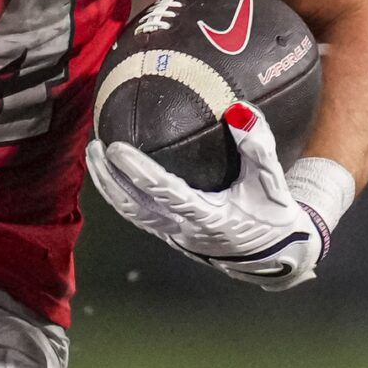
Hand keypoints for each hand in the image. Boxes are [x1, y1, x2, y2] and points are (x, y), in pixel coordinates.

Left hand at [85, 102, 337, 290]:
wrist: (274, 258)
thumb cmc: (273, 216)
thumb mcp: (273, 185)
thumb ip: (258, 149)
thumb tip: (241, 109)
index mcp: (209, 217)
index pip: (165, 192)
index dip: (138, 171)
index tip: (115, 148)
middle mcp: (185, 229)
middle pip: (135, 206)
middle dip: (110, 178)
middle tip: (94, 146)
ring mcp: (174, 235)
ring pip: (131, 213)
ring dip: (108, 186)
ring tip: (93, 156)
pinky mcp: (171, 235)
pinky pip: (137, 215)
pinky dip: (119, 194)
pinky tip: (110, 173)